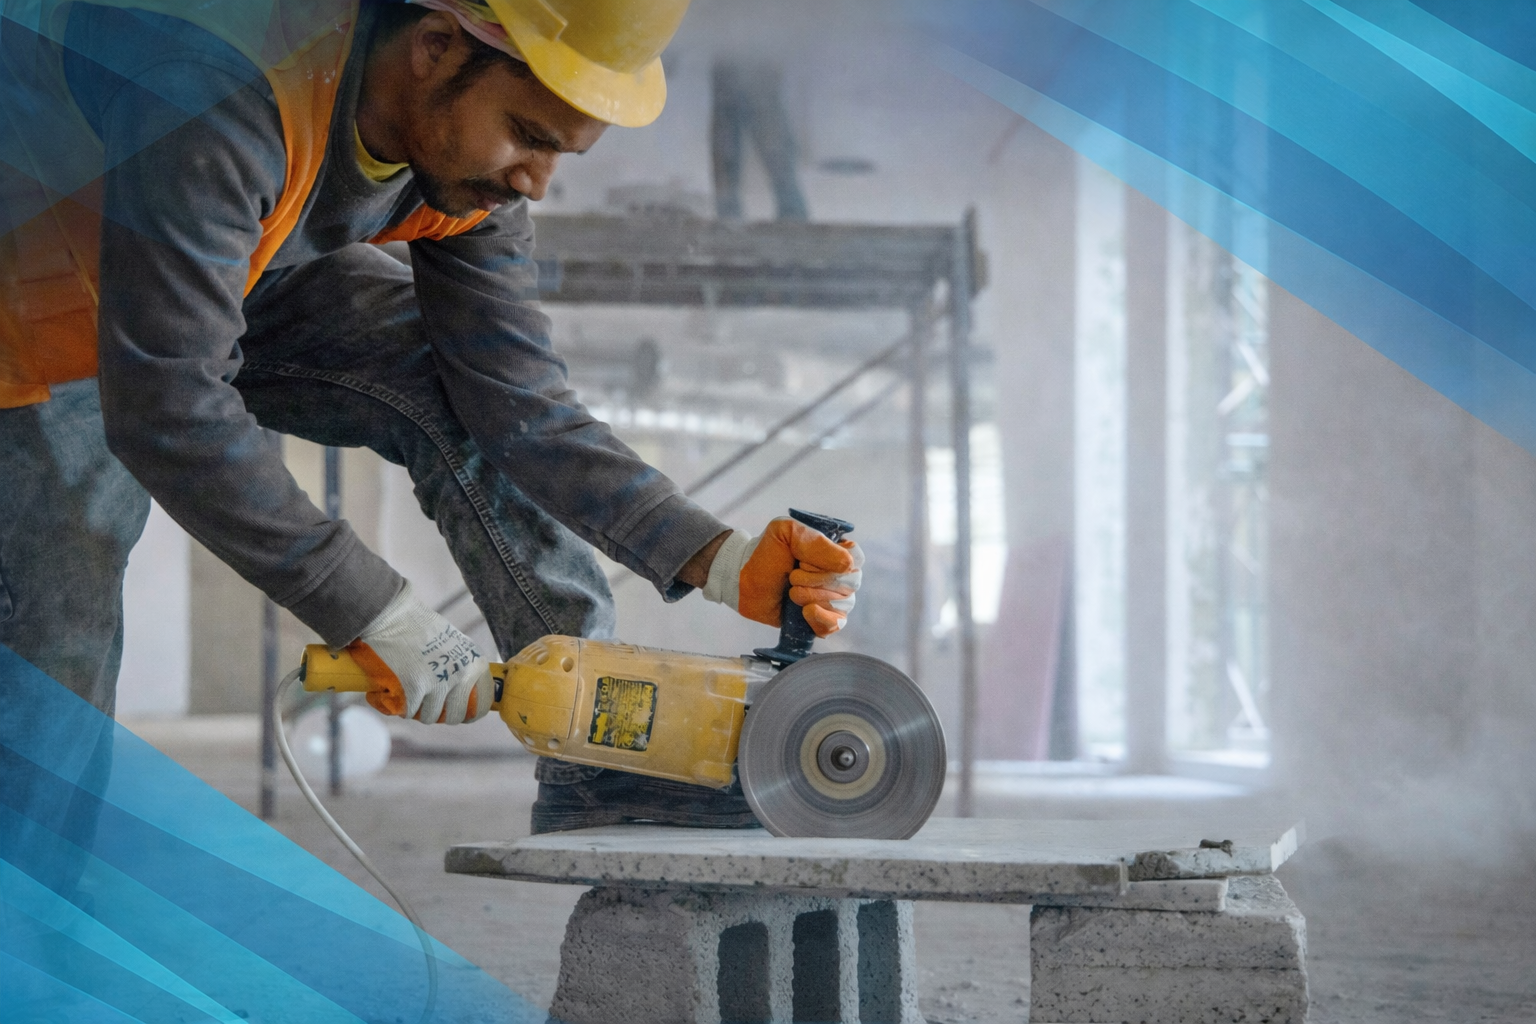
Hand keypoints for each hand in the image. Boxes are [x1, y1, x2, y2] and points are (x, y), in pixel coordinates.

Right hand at [348, 582, 494, 723]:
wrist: (391, 615)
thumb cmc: (418, 627)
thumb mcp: (454, 644)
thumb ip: (461, 667)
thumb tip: (464, 697)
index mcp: (475, 663)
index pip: (483, 704)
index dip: (469, 713)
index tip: (455, 711)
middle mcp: (462, 674)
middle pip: (456, 716)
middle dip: (440, 714)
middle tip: (425, 704)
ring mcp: (439, 684)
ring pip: (430, 716)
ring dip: (417, 710)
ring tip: (406, 693)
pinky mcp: (415, 690)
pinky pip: (409, 712)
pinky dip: (397, 706)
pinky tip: (389, 693)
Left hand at [699, 518, 863, 636]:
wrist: (743, 580)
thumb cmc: (765, 553)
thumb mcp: (785, 532)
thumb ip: (816, 542)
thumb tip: (847, 565)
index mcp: (834, 551)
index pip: (855, 559)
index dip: (832, 563)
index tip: (804, 561)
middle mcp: (839, 575)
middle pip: (849, 583)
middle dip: (817, 582)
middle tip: (792, 577)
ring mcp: (832, 599)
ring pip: (843, 604)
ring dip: (813, 598)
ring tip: (791, 593)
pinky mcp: (821, 619)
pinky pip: (836, 625)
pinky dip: (821, 619)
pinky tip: (804, 612)